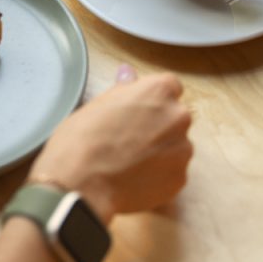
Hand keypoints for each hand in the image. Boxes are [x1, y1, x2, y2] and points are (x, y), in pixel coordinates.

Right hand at [27, 66, 192, 222]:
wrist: (80, 186)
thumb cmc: (81, 141)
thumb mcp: (97, 104)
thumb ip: (123, 89)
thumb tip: (129, 75)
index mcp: (158, 90)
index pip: (169, 86)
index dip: (151, 99)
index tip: (137, 110)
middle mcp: (177, 117)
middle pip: (175, 117)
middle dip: (158, 125)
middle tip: (128, 138)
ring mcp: (182, 150)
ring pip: (175, 146)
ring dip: (160, 151)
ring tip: (129, 162)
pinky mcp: (180, 180)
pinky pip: (172, 173)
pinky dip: (158, 175)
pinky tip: (133, 178)